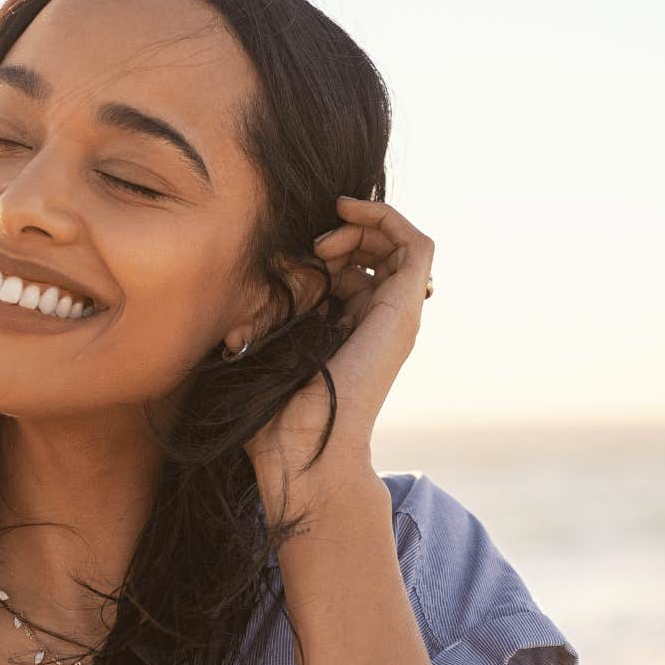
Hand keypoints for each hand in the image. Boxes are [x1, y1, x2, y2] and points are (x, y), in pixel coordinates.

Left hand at [244, 195, 434, 509]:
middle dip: (345, 234)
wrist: (304, 450)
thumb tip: (246, 307)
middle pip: (378, 253)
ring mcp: (397, 315)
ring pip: (399, 245)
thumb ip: (265, 321)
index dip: (325, 250)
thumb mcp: (265, 347)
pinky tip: (349, 214)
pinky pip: (418, 246)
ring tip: (326, 240)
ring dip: (364, 226)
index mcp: (351, 331)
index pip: (353, 271)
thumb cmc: (277, 414)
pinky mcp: (405, 309)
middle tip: (312, 247)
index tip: (294, 256)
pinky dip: (388, 218)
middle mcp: (380, 321)